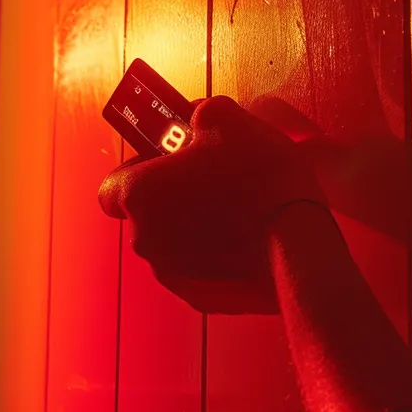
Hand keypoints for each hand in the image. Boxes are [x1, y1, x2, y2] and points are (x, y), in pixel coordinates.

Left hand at [98, 95, 326, 313]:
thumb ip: (199, 114)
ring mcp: (171, 273)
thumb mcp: (226, 118)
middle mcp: (144, 239)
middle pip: (147, 213)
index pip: (112, 185)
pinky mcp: (200, 297)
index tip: (167, 161)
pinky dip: (215, 256)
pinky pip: (199, 269)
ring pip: (173, 243)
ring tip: (237, 208)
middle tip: (211, 178)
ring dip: (194, 226)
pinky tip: (247, 238)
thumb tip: (198, 119)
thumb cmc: (258, 180)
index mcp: (137, 194)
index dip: (138, 169)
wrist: (299, 246)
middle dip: (173, 197)